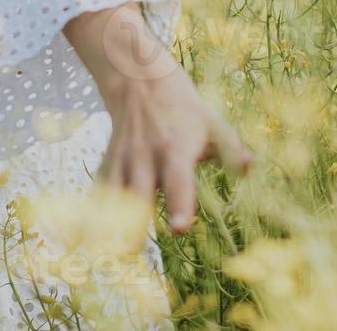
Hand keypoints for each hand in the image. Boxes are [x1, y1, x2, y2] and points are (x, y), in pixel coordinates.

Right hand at [63, 2, 253, 233]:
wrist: (139, 82)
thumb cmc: (183, 108)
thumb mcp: (211, 122)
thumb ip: (230, 148)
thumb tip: (249, 168)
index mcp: (175, 148)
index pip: (178, 179)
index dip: (179, 203)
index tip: (179, 228)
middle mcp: (146, 156)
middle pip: (138, 193)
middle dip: (134, 223)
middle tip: (132, 253)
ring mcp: (123, 160)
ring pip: (113, 195)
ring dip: (110, 222)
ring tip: (109, 253)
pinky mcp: (108, 162)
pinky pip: (99, 189)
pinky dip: (93, 210)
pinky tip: (87, 235)